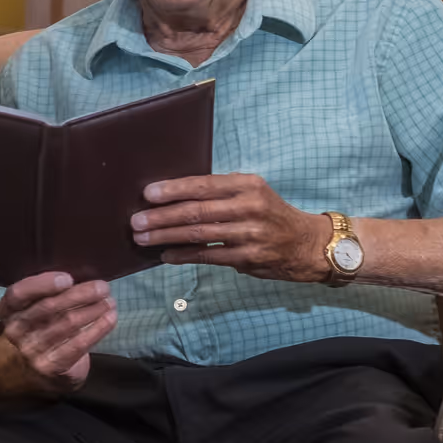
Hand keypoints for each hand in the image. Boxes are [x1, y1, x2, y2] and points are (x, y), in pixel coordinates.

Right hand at [0, 271, 116, 391]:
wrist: (39, 371)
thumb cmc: (42, 329)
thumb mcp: (36, 309)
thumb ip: (48, 293)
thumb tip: (82, 275)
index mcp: (8, 311)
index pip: (17, 294)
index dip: (42, 284)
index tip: (68, 278)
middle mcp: (14, 330)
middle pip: (48, 307)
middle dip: (80, 294)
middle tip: (102, 287)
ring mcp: (31, 350)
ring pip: (67, 324)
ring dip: (93, 310)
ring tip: (110, 301)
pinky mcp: (50, 366)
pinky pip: (78, 344)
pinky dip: (98, 329)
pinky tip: (110, 318)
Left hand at [131, 173, 332, 281]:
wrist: (306, 243)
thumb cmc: (270, 214)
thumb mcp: (251, 193)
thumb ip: (220, 193)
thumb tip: (173, 197)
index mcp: (247, 185)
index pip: (203, 184)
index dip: (173, 189)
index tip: (148, 194)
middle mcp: (249, 206)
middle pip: (196, 210)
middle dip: (161, 216)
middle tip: (137, 221)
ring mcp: (249, 234)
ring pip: (199, 234)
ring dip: (166, 236)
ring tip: (143, 238)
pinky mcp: (247, 257)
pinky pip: (207, 255)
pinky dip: (183, 255)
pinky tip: (166, 255)